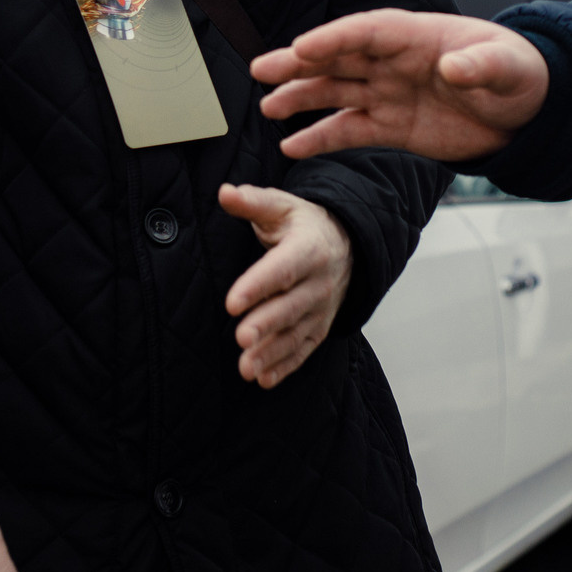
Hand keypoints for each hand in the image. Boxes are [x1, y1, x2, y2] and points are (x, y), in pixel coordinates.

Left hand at [219, 184, 352, 386]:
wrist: (346, 244)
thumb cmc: (304, 224)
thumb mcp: (281, 206)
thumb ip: (252, 202)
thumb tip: (225, 192)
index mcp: (309, 248)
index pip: (283, 268)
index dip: (258, 285)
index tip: (232, 302)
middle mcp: (320, 281)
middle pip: (291, 306)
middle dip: (266, 324)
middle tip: (241, 339)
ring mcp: (322, 308)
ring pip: (296, 334)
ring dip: (272, 353)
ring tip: (246, 368)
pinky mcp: (320, 328)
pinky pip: (304, 350)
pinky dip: (285, 366)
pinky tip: (263, 379)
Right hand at [253, 9, 548, 160]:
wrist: (526, 110)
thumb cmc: (517, 74)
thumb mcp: (507, 67)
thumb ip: (481, 65)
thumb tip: (455, 67)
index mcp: (418, 37)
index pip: (368, 32)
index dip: (335, 38)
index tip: (303, 48)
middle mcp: (395, 62)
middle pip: (339, 57)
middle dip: (300, 62)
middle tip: (263, 68)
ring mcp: (389, 93)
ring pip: (336, 92)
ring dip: (301, 98)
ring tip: (268, 107)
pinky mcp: (392, 126)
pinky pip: (349, 130)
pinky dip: (321, 138)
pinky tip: (292, 147)